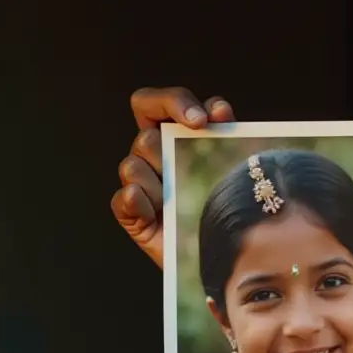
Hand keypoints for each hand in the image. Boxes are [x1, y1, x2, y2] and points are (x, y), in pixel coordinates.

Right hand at [111, 87, 235, 267]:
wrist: (225, 250)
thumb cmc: (226, 202)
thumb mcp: (229, 162)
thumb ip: (224, 131)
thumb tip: (218, 108)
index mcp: (168, 135)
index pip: (151, 103)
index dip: (172, 103)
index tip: (201, 121)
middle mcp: (150, 156)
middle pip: (145, 137)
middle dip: (169, 153)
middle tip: (189, 171)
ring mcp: (138, 184)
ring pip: (131, 166)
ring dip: (157, 183)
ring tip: (176, 201)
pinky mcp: (131, 213)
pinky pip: (123, 199)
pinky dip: (138, 202)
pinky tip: (156, 212)